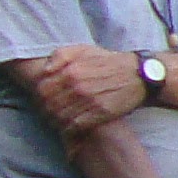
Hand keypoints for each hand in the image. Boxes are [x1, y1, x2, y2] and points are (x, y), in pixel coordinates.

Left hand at [25, 44, 149, 137]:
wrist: (138, 75)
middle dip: (45, 109)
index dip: (39, 95)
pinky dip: (68, 128)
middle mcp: (78, 85)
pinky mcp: (99, 114)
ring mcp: (88, 101)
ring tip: (58, 119)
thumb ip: (60, 55)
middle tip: (49, 111)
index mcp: (71, 70)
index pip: (42, 88)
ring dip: (55, 120)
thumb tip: (45, 70)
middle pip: (48, 104)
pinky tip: (69, 125)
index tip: (44, 98)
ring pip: (59, 116)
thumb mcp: (84, 49)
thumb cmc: (108, 62)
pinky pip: (74, 125)